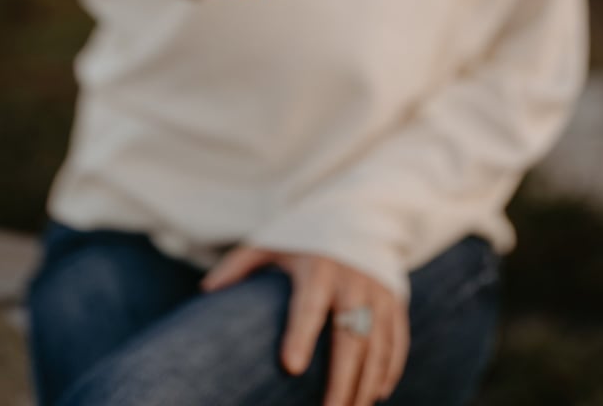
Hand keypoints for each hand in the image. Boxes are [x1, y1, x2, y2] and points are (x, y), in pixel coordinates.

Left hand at [200, 247, 409, 404]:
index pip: (309, 306)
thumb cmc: (305, 237)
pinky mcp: (395, 301)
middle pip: (350, 337)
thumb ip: (240, 265)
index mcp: (318, 268)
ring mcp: (378, 292)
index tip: (290, 367)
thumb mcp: (273, 242)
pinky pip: (397, 341)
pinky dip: (388, 371)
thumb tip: (205, 292)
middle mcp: (352, 281)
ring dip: (366, 384)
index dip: (300, 336)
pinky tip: (375, 396)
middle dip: (341, 380)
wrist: (358, 214)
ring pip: (377, 346)